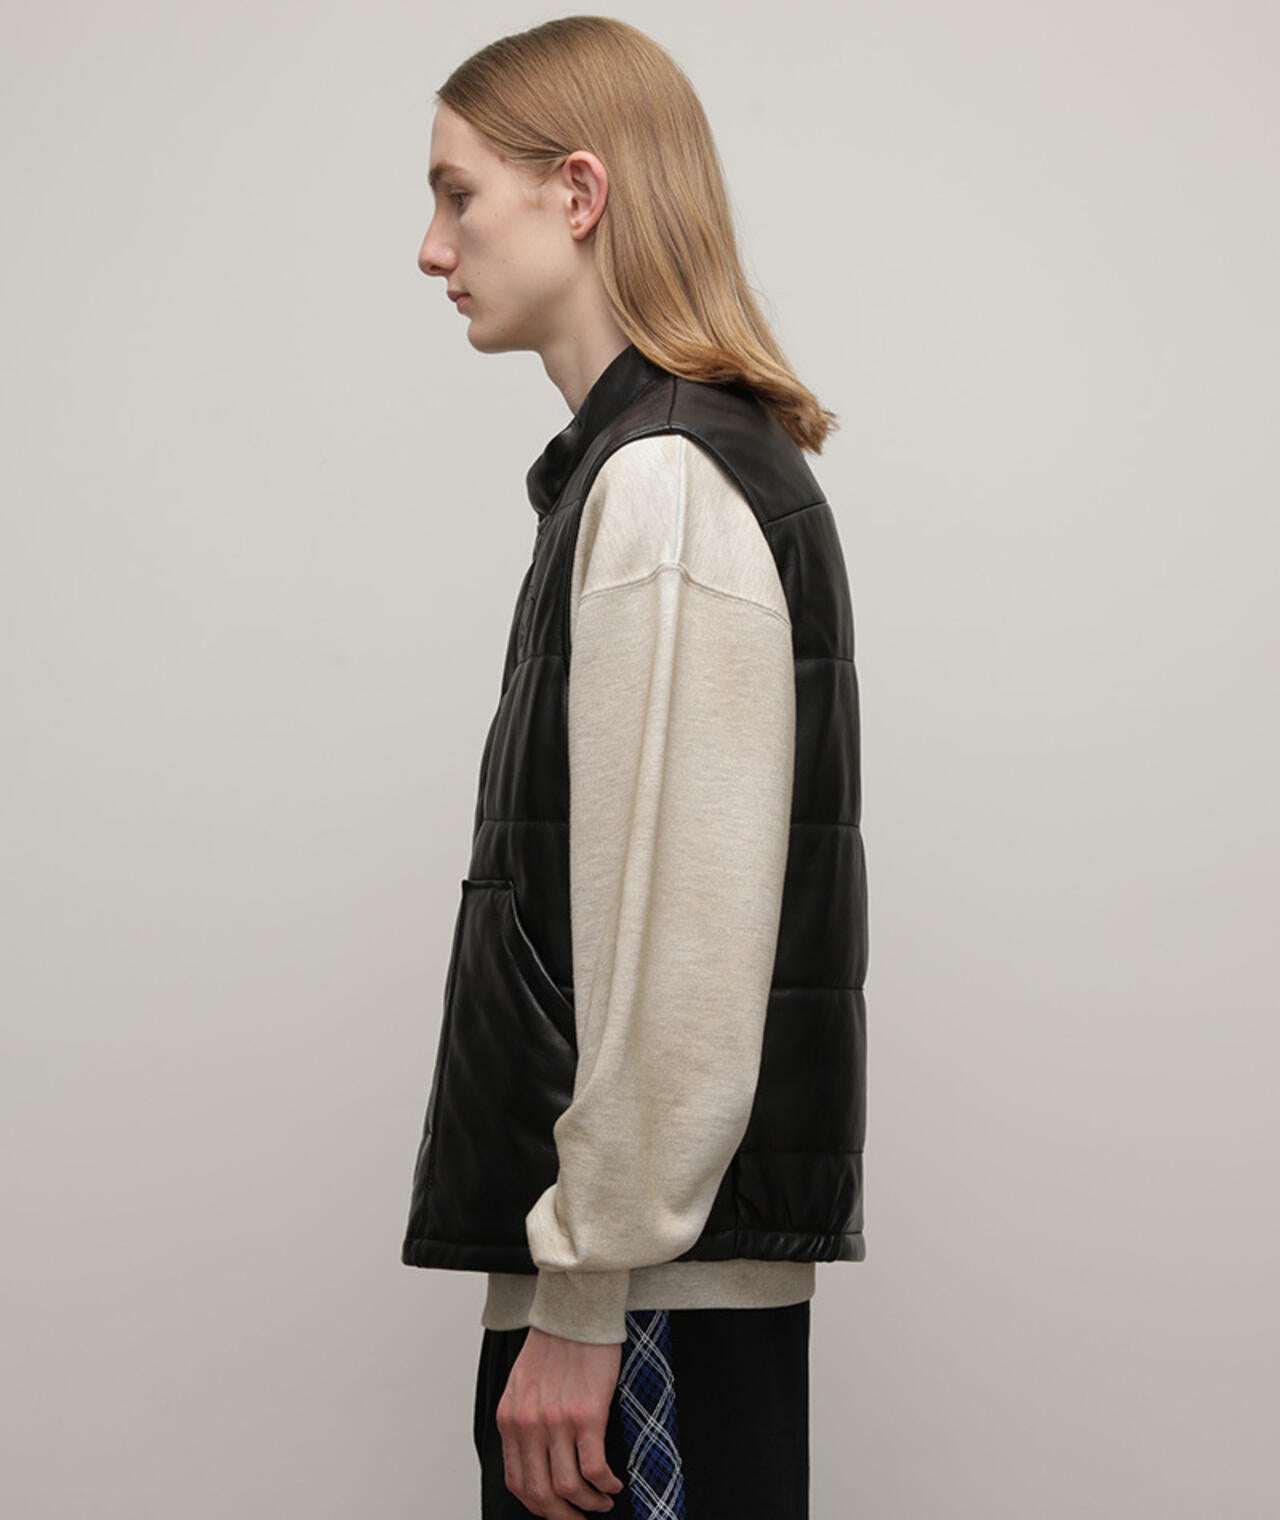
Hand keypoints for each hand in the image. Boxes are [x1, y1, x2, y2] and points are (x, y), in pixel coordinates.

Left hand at [496, 1324, 627, 1516]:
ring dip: (589, 1505)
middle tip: (580, 1519)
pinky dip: (605, 1485)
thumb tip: (536, 1456)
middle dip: (563, 1516)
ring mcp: (557, 1421)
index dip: (538, 1505)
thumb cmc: (555, 1341)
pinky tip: (614, 1483)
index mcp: (510, 1418)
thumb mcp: (522, 1382)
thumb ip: (524, 1418)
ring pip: (569, 1488)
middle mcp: (528, 1424)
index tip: (556, 1511)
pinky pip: (595, 1468)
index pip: (517, 1482)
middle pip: (541, 1494)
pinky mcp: (587, 1414)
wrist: (575, 1309)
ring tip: (602, 1501)